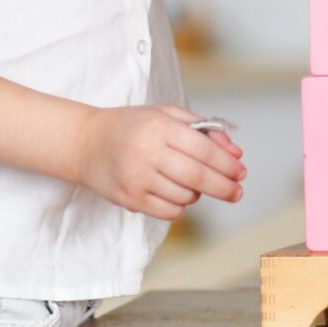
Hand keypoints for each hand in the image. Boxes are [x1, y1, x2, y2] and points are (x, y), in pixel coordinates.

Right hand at [73, 105, 245, 218]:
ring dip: (198, 193)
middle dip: (224, 187)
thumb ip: (204, 130)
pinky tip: (175, 192)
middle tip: (237, 191)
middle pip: (198, 177)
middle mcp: (147, 153)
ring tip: (192, 182)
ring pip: (186, 196)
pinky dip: (181, 205)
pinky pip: (170, 211)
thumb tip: (236, 154)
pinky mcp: (130, 200)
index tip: (241, 172)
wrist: (86, 143)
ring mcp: (137, 179)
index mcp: (158, 127)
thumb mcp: (166, 115)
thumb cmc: (132, 126)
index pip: (203, 149)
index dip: (227, 164)